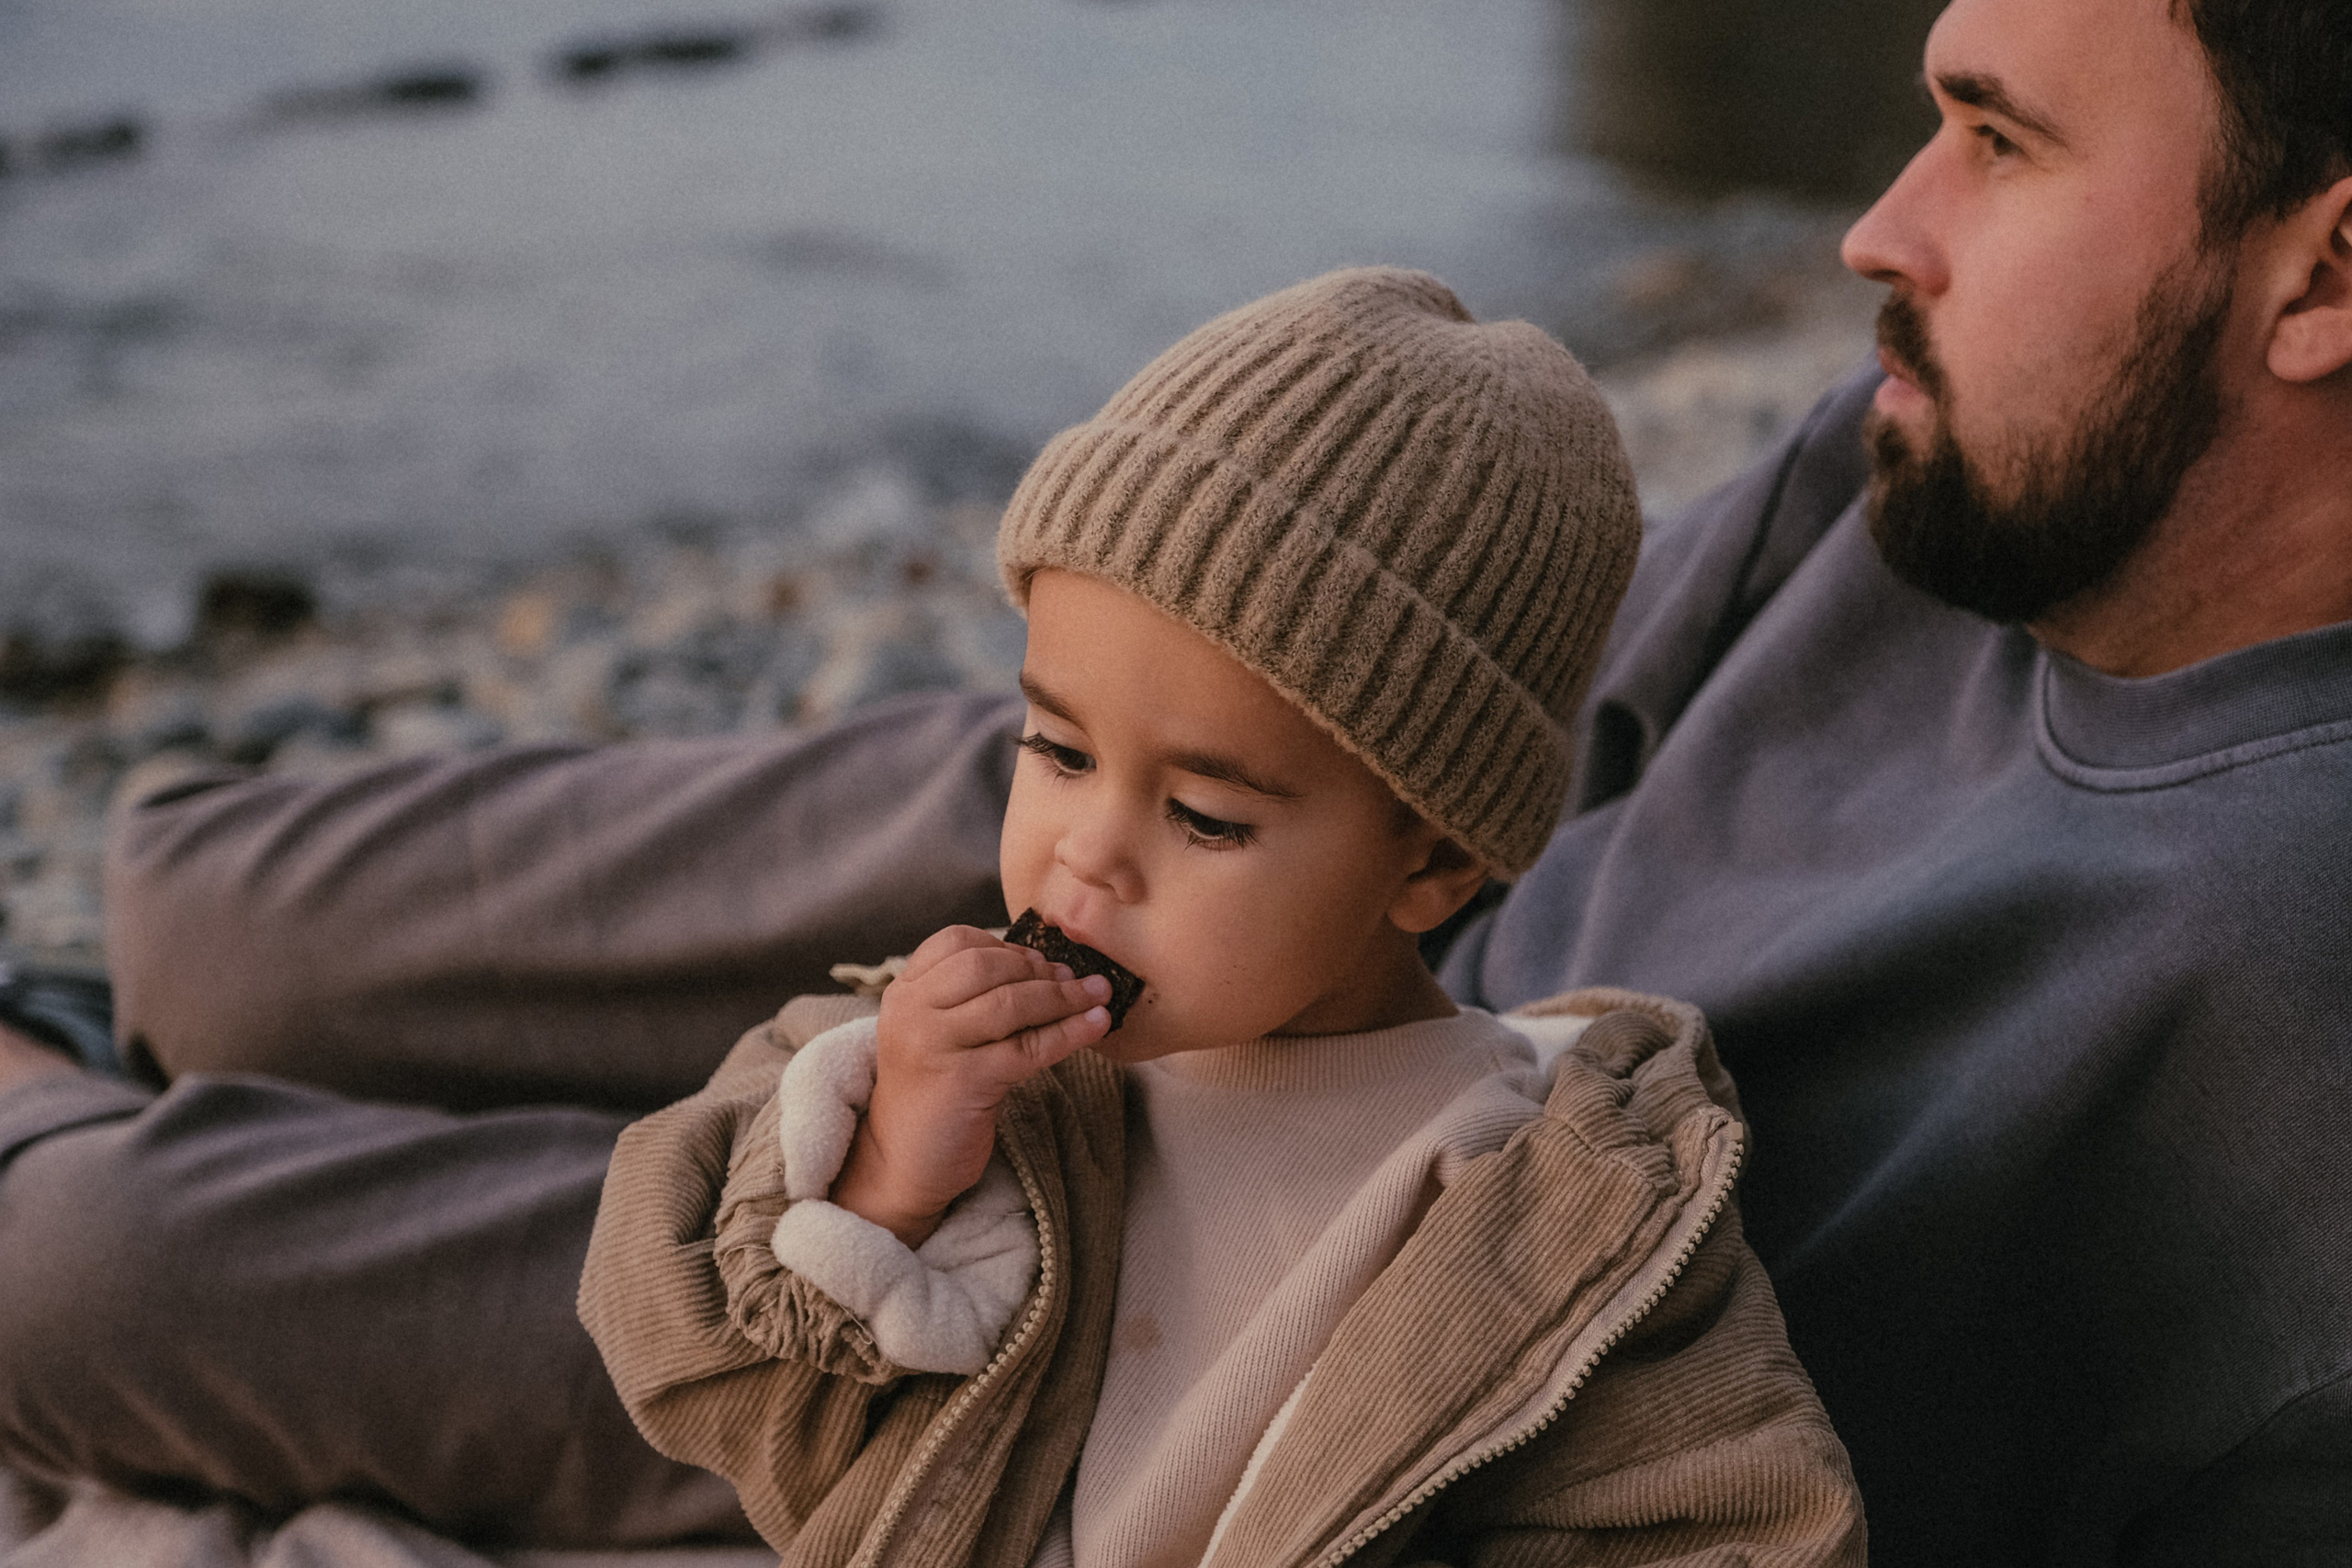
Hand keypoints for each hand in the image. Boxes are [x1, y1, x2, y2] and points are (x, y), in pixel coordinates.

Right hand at [829, 925, 1111, 1246]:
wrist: (902, 1164)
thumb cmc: (933, 1094)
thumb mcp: (938, 1035)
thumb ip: (972, 999)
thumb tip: (1050, 967)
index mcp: (904, 993)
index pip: (956, 941)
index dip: (1005, 946)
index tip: (1039, 961)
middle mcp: (912, 1013)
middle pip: (987, 966)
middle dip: (1039, 969)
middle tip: (1074, 981)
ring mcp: (934, 1045)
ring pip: (1011, 1003)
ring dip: (1064, 997)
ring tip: (1098, 995)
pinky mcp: (963, 1081)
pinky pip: (1028, 1047)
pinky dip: (1070, 1033)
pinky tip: (1097, 1025)